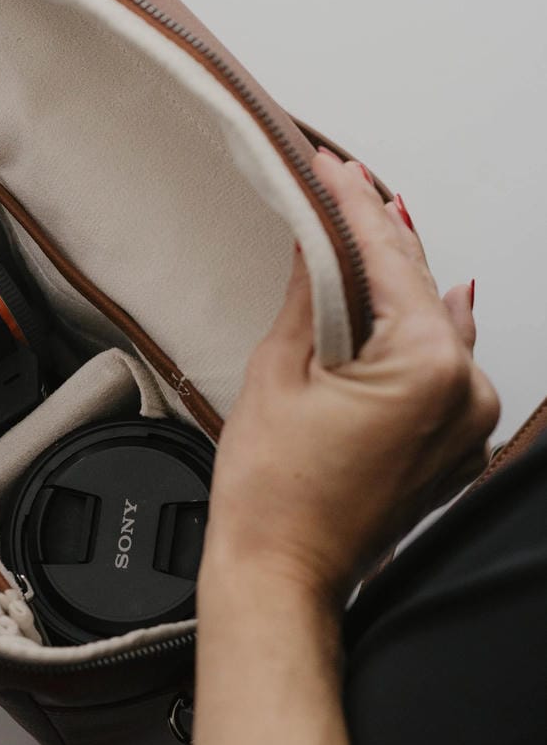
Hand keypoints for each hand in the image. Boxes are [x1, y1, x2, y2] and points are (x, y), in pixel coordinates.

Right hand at [202, 149, 498, 606]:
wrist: (282, 575)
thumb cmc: (275, 495)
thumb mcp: (279, 370)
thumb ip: (311, 296)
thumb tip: (320, 245)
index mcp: (429, 366)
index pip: (390, 260)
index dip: (354, 206)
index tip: (332, 169)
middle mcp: (466, 392)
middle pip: (421, 289)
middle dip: (380, 238)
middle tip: (347, 187)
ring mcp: (469, 425)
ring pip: (438, 326)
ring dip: (402, 283)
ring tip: (372, 230)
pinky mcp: (456, 447)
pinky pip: (443, 370)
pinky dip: (420, 335)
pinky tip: (408, 301)